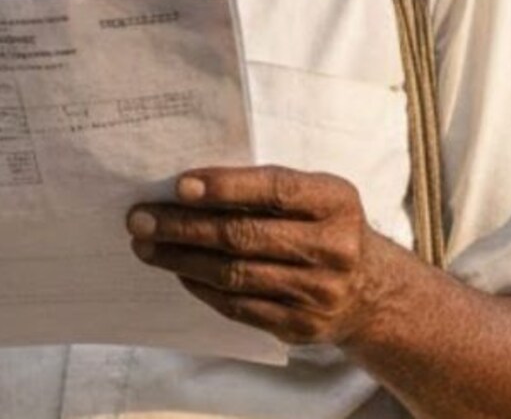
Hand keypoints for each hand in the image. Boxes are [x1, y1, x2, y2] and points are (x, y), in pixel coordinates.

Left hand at [127, 165, 375, 347]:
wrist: (370, 291)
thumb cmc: (325, 227)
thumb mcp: (316, 196)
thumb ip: (266, 188)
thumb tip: (189, 188)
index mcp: (335, 202)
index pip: (274, 190)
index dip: (225, 187)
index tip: (179, 186)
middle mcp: (332, 248)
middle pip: (245, 236)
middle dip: (184, 226)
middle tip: (140, 218)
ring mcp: (317, 292)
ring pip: (235, 275)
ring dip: (182, 259)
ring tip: (146, 245)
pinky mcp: (300, 326)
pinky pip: (239, 306)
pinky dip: (202, 287)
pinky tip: (178, 271)